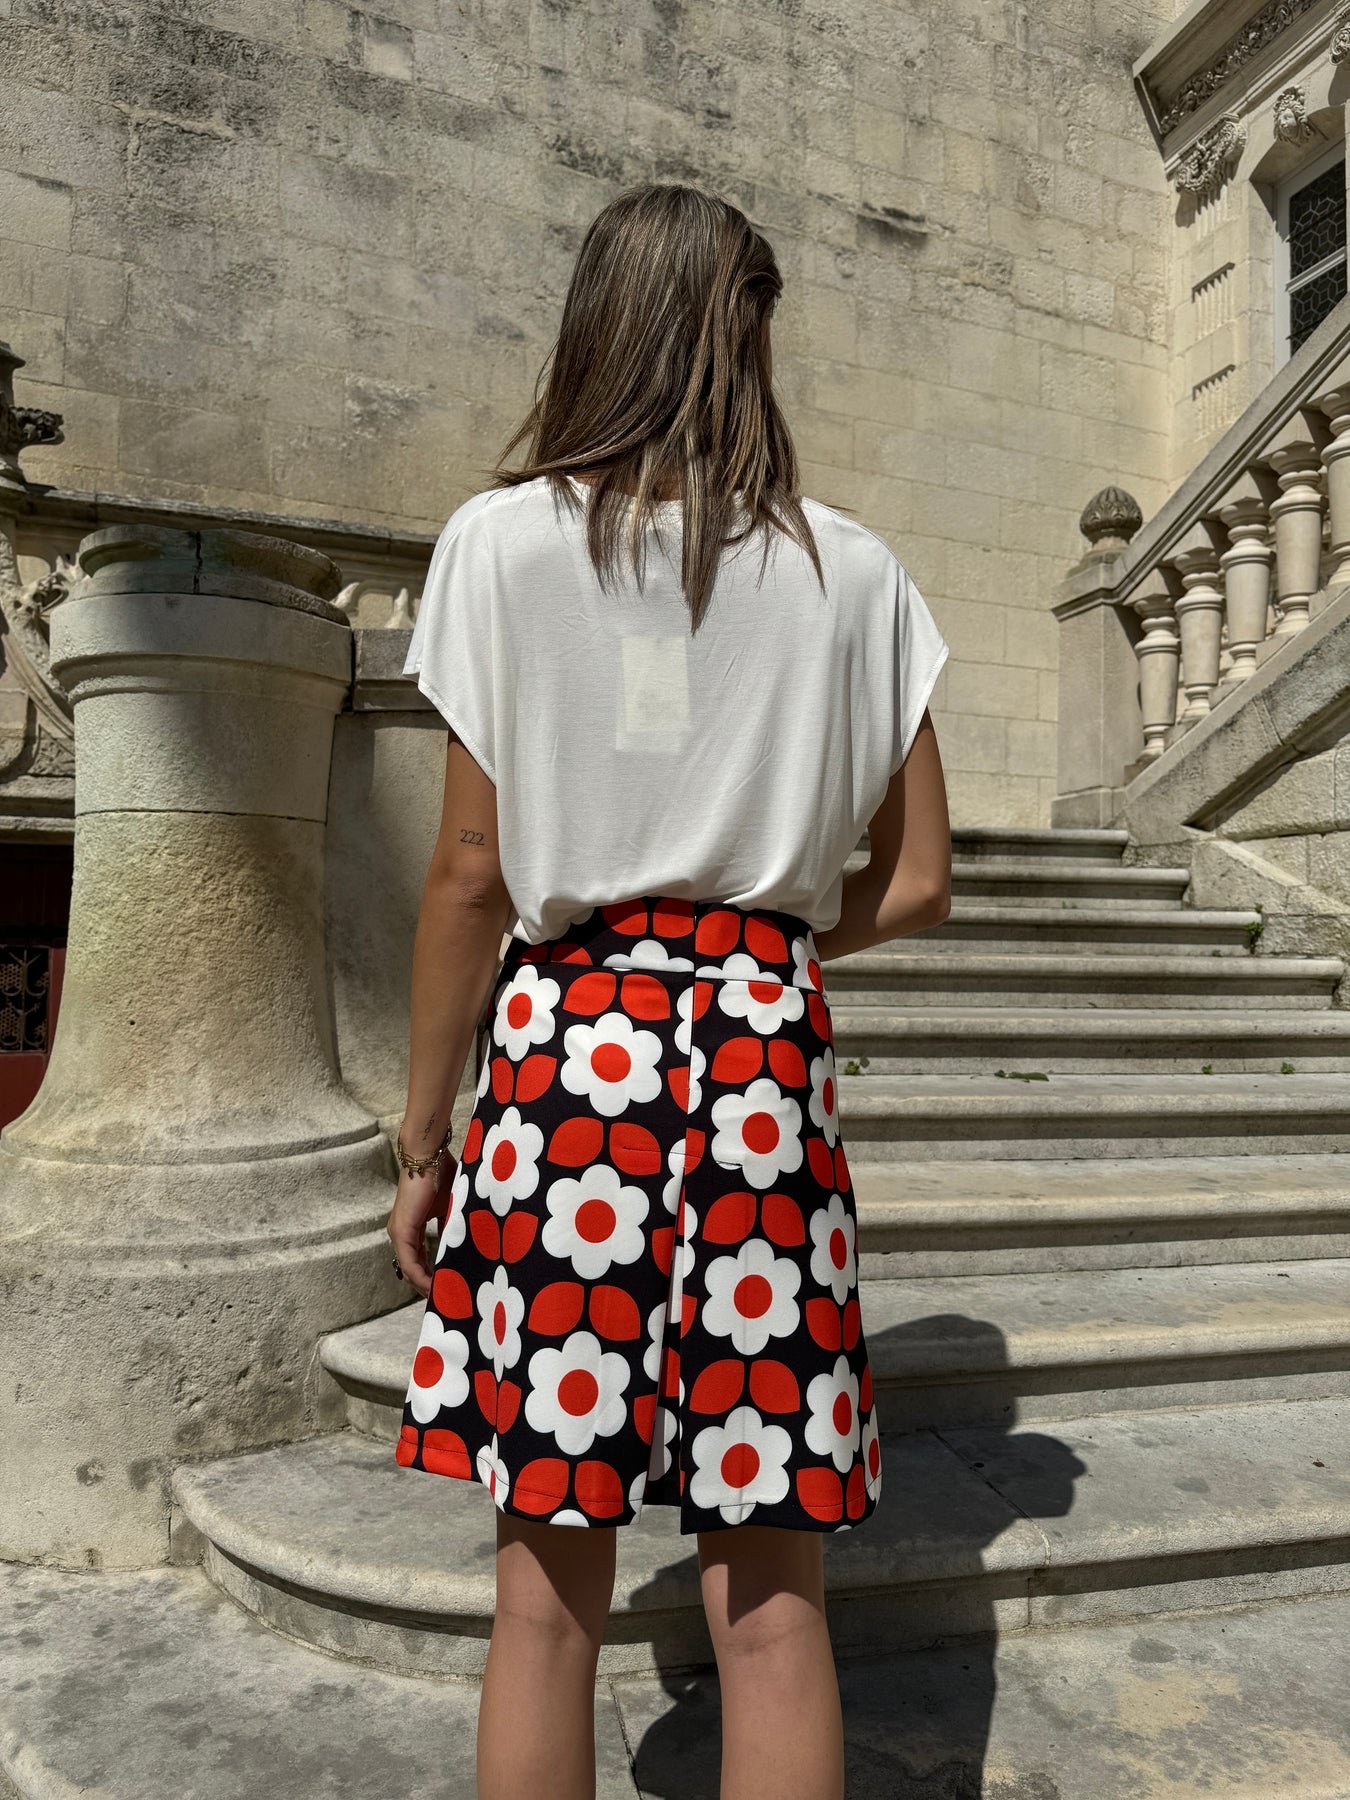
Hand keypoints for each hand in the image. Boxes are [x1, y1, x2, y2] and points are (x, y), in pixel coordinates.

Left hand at [386, 1157, 456, 1297]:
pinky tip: (433, 1287)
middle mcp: (400, 1234)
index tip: (445, 1289)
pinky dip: (421, 1276)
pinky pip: (410, 1262)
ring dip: (424, 1285)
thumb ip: (450, 1227)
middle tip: (445, 1301)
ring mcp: (399, 1233)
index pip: (417, 1260)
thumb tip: (461, 1245)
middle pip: (411, 1270)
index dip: (429, 1277)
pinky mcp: (402, 1230)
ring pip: (408, 1270)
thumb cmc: (440, 1176)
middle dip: (427, 1287)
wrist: (428, 1157)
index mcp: (410, 1228)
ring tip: (441, 1299)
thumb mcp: (449, 1208)